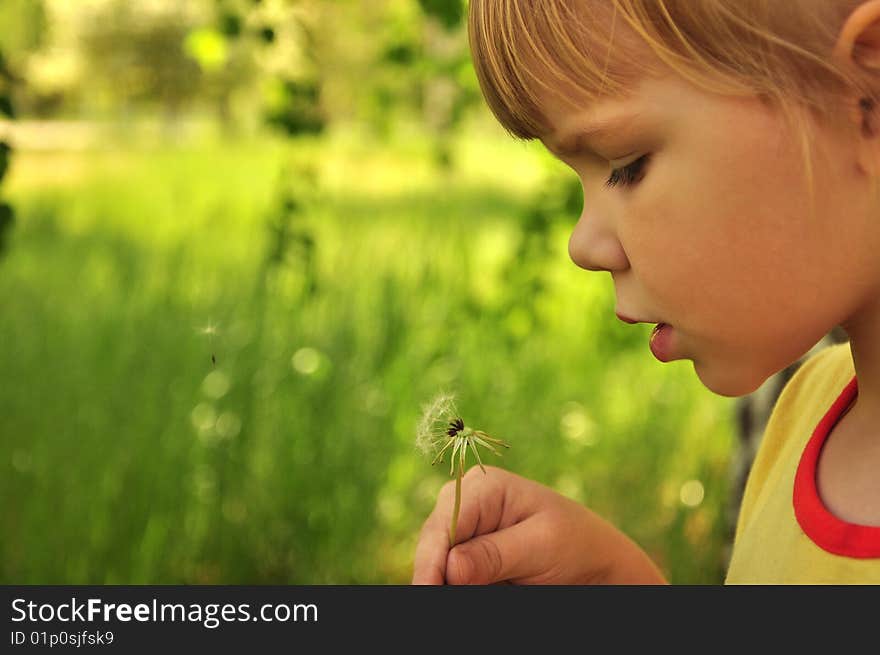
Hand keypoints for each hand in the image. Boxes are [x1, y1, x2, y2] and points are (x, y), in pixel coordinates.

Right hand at [412, 466, 666, 584]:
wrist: (594, 564)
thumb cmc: (575, 544)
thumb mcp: (541, 546)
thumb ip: (495, 554)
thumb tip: (451, 566)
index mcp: (484, 486)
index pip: (444, 522)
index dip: (431, 558)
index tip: (429, 589)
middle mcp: (465, 504)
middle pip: (433, 542)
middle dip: (433, 574)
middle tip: (435, 599)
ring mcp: (464, 532)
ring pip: (436, 564)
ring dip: (443, 581)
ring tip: (490, 588)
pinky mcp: (466, 558)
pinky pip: (449, 576)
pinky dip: (453, 586)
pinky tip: (474, 589)